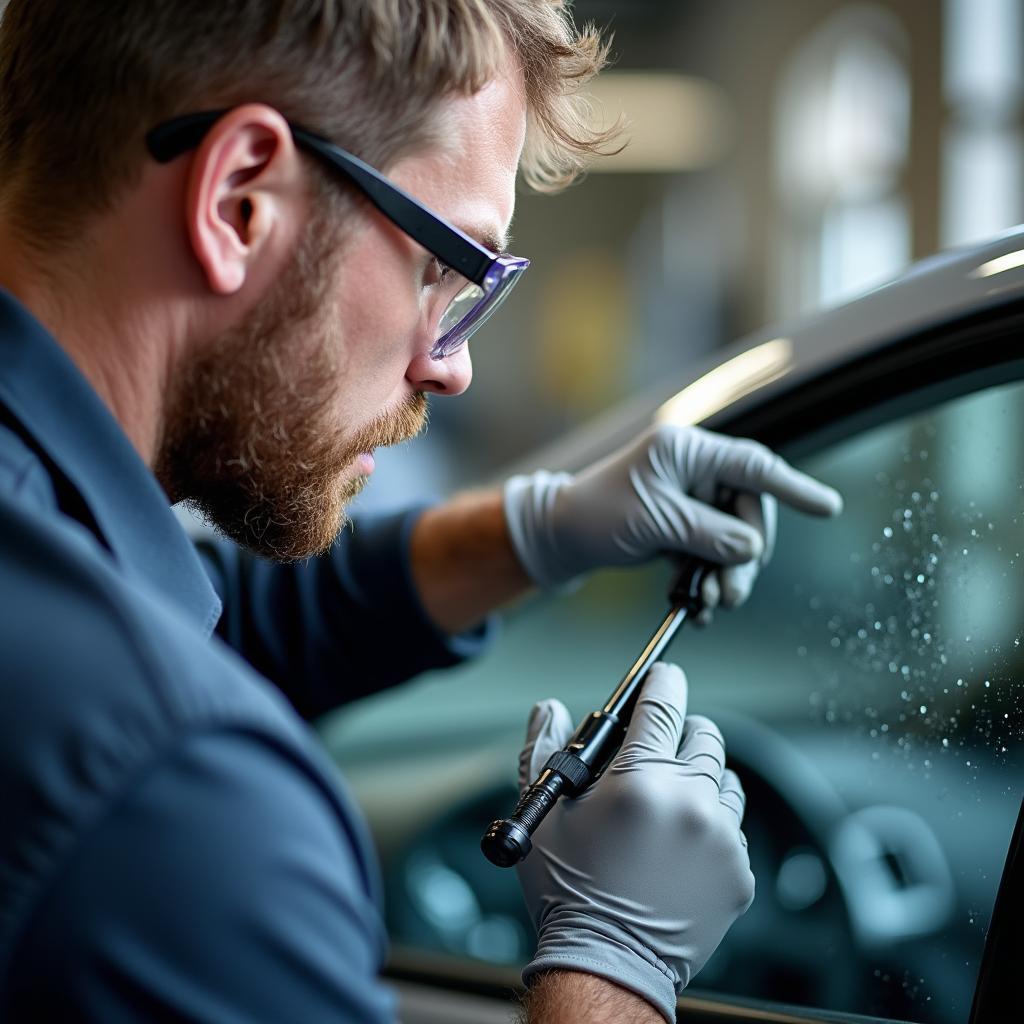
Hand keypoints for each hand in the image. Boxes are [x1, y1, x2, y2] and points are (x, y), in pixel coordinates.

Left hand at [503, 423, 841, 607]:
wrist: (559, 536)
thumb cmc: (597, 516)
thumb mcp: (656, 525)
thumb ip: (709, 534)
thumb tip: (753, 548)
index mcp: (686, 450)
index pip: (752, 465)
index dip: (793, 487)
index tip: (828, 509)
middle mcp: (692, 468)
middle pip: (748, 509)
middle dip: (744, 555)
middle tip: (730, 595)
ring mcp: (687, 495)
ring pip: (732, 535)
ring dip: (726, 573)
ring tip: (710, 604)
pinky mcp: (680, 521)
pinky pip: (711, 547)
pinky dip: (708, 574)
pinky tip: (697, 602)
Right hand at [516, 663, 754, 1023]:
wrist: (607, 964)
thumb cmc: (568, 889)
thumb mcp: (544, 812)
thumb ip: (544, 749)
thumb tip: (549, 707)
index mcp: (639, 780)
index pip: (664, 702)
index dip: (662, 681)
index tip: (662, 675)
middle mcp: (689, 802)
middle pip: (703, 733)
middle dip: (679, 731)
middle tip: (654, 751)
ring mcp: (721, 839)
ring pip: (725, 777)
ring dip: (700, 776)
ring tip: (668, 800)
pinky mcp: (740, 873)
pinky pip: (735, 826)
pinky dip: (712, 823)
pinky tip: (680, 842)